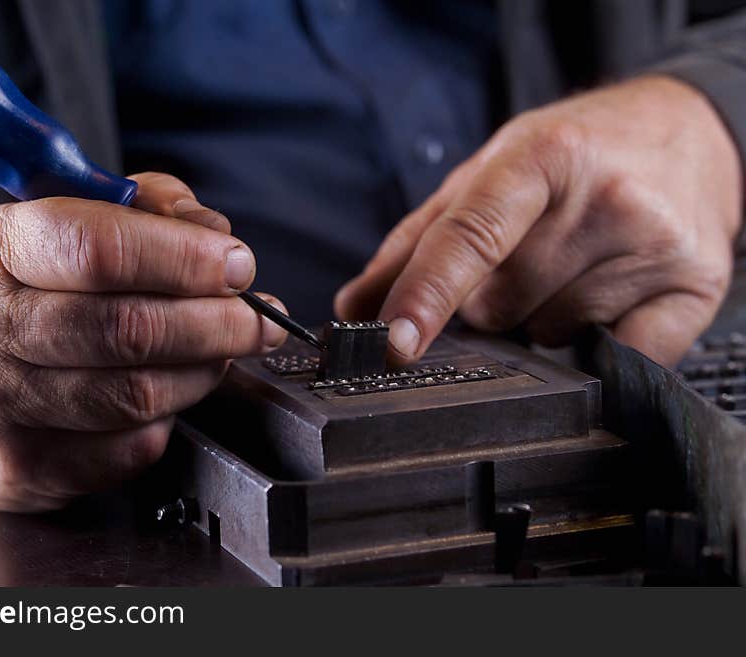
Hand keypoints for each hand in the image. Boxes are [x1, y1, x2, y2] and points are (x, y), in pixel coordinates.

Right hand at [0, 172, 286, 510]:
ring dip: (204, 372)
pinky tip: (170, 395)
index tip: (237, 266)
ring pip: (138, 394)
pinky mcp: (20, 467)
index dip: (186, 258)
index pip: (100, 249)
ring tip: (224, 352)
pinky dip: (170, 419)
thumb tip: (215, 234)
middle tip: (258, 319)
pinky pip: (130, 448)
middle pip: (129, 329)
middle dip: (218, 323)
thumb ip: (149, 208)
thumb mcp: (75, 222)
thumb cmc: (33, 292)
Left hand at [336, 77, 742, 366]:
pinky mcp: (696, 288)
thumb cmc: (574, 154)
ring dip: (542, 320)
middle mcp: (604, 197)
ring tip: (574, 267)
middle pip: (500, 307)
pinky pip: (615, 359)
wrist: (687, 133)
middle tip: (528, 257)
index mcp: (542, 156)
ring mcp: (654, 245)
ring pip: (548, 337)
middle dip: (492, 301)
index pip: (471, 236)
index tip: (396, 341)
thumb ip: (416, 241)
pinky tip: (607, 299)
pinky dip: (594, 345)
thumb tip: (355, 308)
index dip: (427, 294)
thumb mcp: (489, 172)